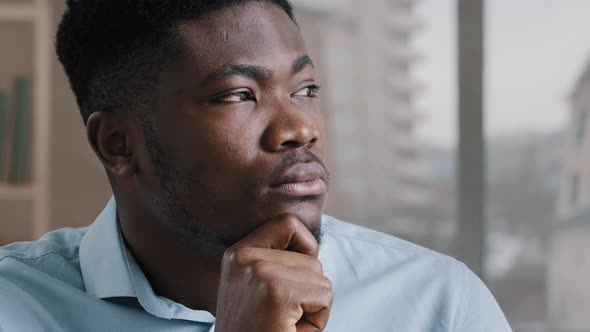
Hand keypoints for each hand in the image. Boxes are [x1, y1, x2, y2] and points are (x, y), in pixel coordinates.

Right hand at [214, 214, 332, 331]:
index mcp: (238, 254)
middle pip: (311, 257)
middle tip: (284, 315)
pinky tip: (291, 330)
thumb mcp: (256, 287)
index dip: (305, 246)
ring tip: (286, 323)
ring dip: (313, 306)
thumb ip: (276, 262)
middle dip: (309, 290)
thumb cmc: (256, 329)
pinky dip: (318, 319)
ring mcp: (260, 273)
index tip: (298, 275)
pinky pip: (324, 295)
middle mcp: (244, 258)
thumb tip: (313, 247)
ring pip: (320, 277)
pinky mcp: (277, 293)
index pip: (287, 223)